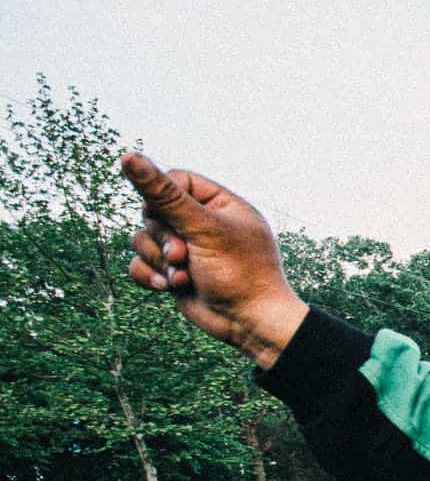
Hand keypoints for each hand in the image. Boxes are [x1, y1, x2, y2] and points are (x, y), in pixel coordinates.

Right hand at [120, 153, 308, 369]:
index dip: (161, 196)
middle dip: (161, 236)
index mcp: (220, 204)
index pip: (174, 181)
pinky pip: (141, 263)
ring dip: (157, 259)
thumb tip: (129, 157)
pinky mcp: (173, 272)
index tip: (164, 214)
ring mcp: (186, 248)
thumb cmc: (239, 273)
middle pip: (153, 211)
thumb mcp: (203, 228)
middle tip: (183, 254)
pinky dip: (149, 275)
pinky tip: (169, 287)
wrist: (250, 324)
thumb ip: (164, 195)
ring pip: (142, 238)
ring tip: (183, 275)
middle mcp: (202, 224)